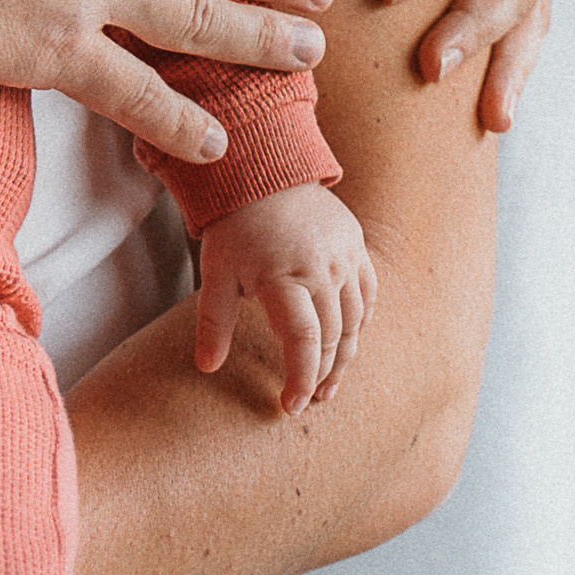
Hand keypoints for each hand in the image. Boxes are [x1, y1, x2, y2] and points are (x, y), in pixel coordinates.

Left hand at [194, 183, 376, 413]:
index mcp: (282, 276)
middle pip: (332, 337)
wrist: (263, 169)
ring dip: (345, 356)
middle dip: (321, 373)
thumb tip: (206, 368)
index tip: (289, 405)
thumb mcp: (215, 271)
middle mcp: (321, 268)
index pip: (303, 340)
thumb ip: (213, 322)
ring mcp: (344, 256)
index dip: (299, 378)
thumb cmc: (234, 225)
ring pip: (355, 321)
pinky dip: (361, 322)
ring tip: (329, 383)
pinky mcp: (356, 245)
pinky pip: (368, 293)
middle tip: (310, 398)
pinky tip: (348, 341)